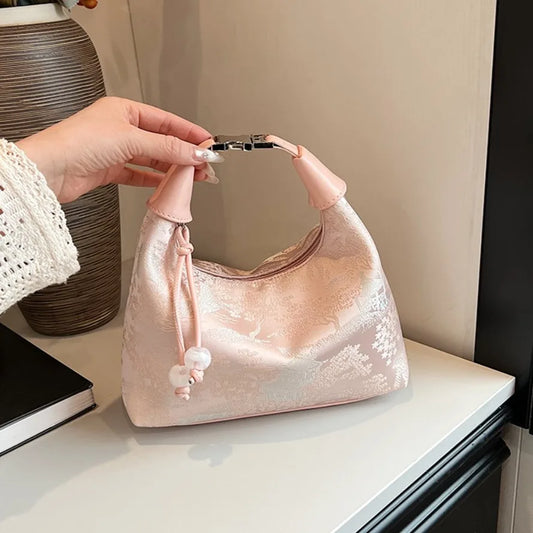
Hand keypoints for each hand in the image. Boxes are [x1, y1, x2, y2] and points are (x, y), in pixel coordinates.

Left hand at [15, 96, 221, 202]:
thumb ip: (167, 147)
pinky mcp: (110, 170)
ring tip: (192, 176)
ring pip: (152, 158)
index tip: (208, 144)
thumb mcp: (131, 138)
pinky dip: (155, 179)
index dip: (189, 133)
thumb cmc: (79, 143)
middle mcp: (121, 129)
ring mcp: (115, 150)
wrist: (50, 170)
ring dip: (172, 168)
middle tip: (205, 165)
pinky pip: (139, 174)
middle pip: (161, 141)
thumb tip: (195, 152)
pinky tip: (168, 184)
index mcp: (125, 110)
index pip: (166, 121)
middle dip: (184, 153)